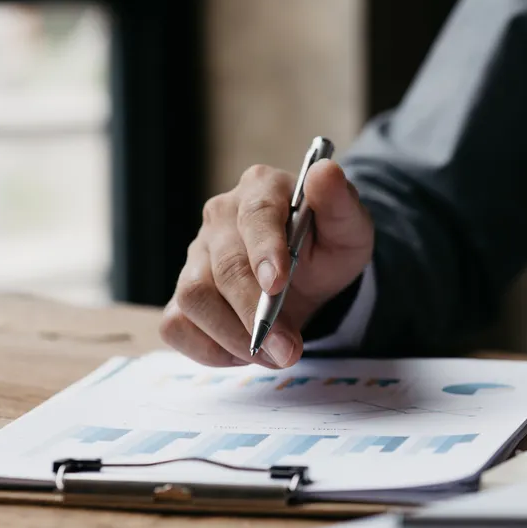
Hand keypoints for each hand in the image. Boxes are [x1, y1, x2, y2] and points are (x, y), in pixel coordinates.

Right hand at [161, 161, 372, 368]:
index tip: (278, 285)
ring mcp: (196, 254)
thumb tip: (326, 172)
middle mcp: (220, 217)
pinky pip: (177, 325)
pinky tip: (245, 353)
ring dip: (232, 336)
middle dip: (254, 313)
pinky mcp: (184, 292)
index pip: (256, 213)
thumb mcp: (349, 228)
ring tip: (274, 354)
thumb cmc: (326, 246)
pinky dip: (209, 349)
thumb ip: (341, 204)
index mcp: (262, 188)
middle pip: (223, 265)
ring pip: (194, 297)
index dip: (264, 250)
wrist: (309, 273)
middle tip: (288, 349)